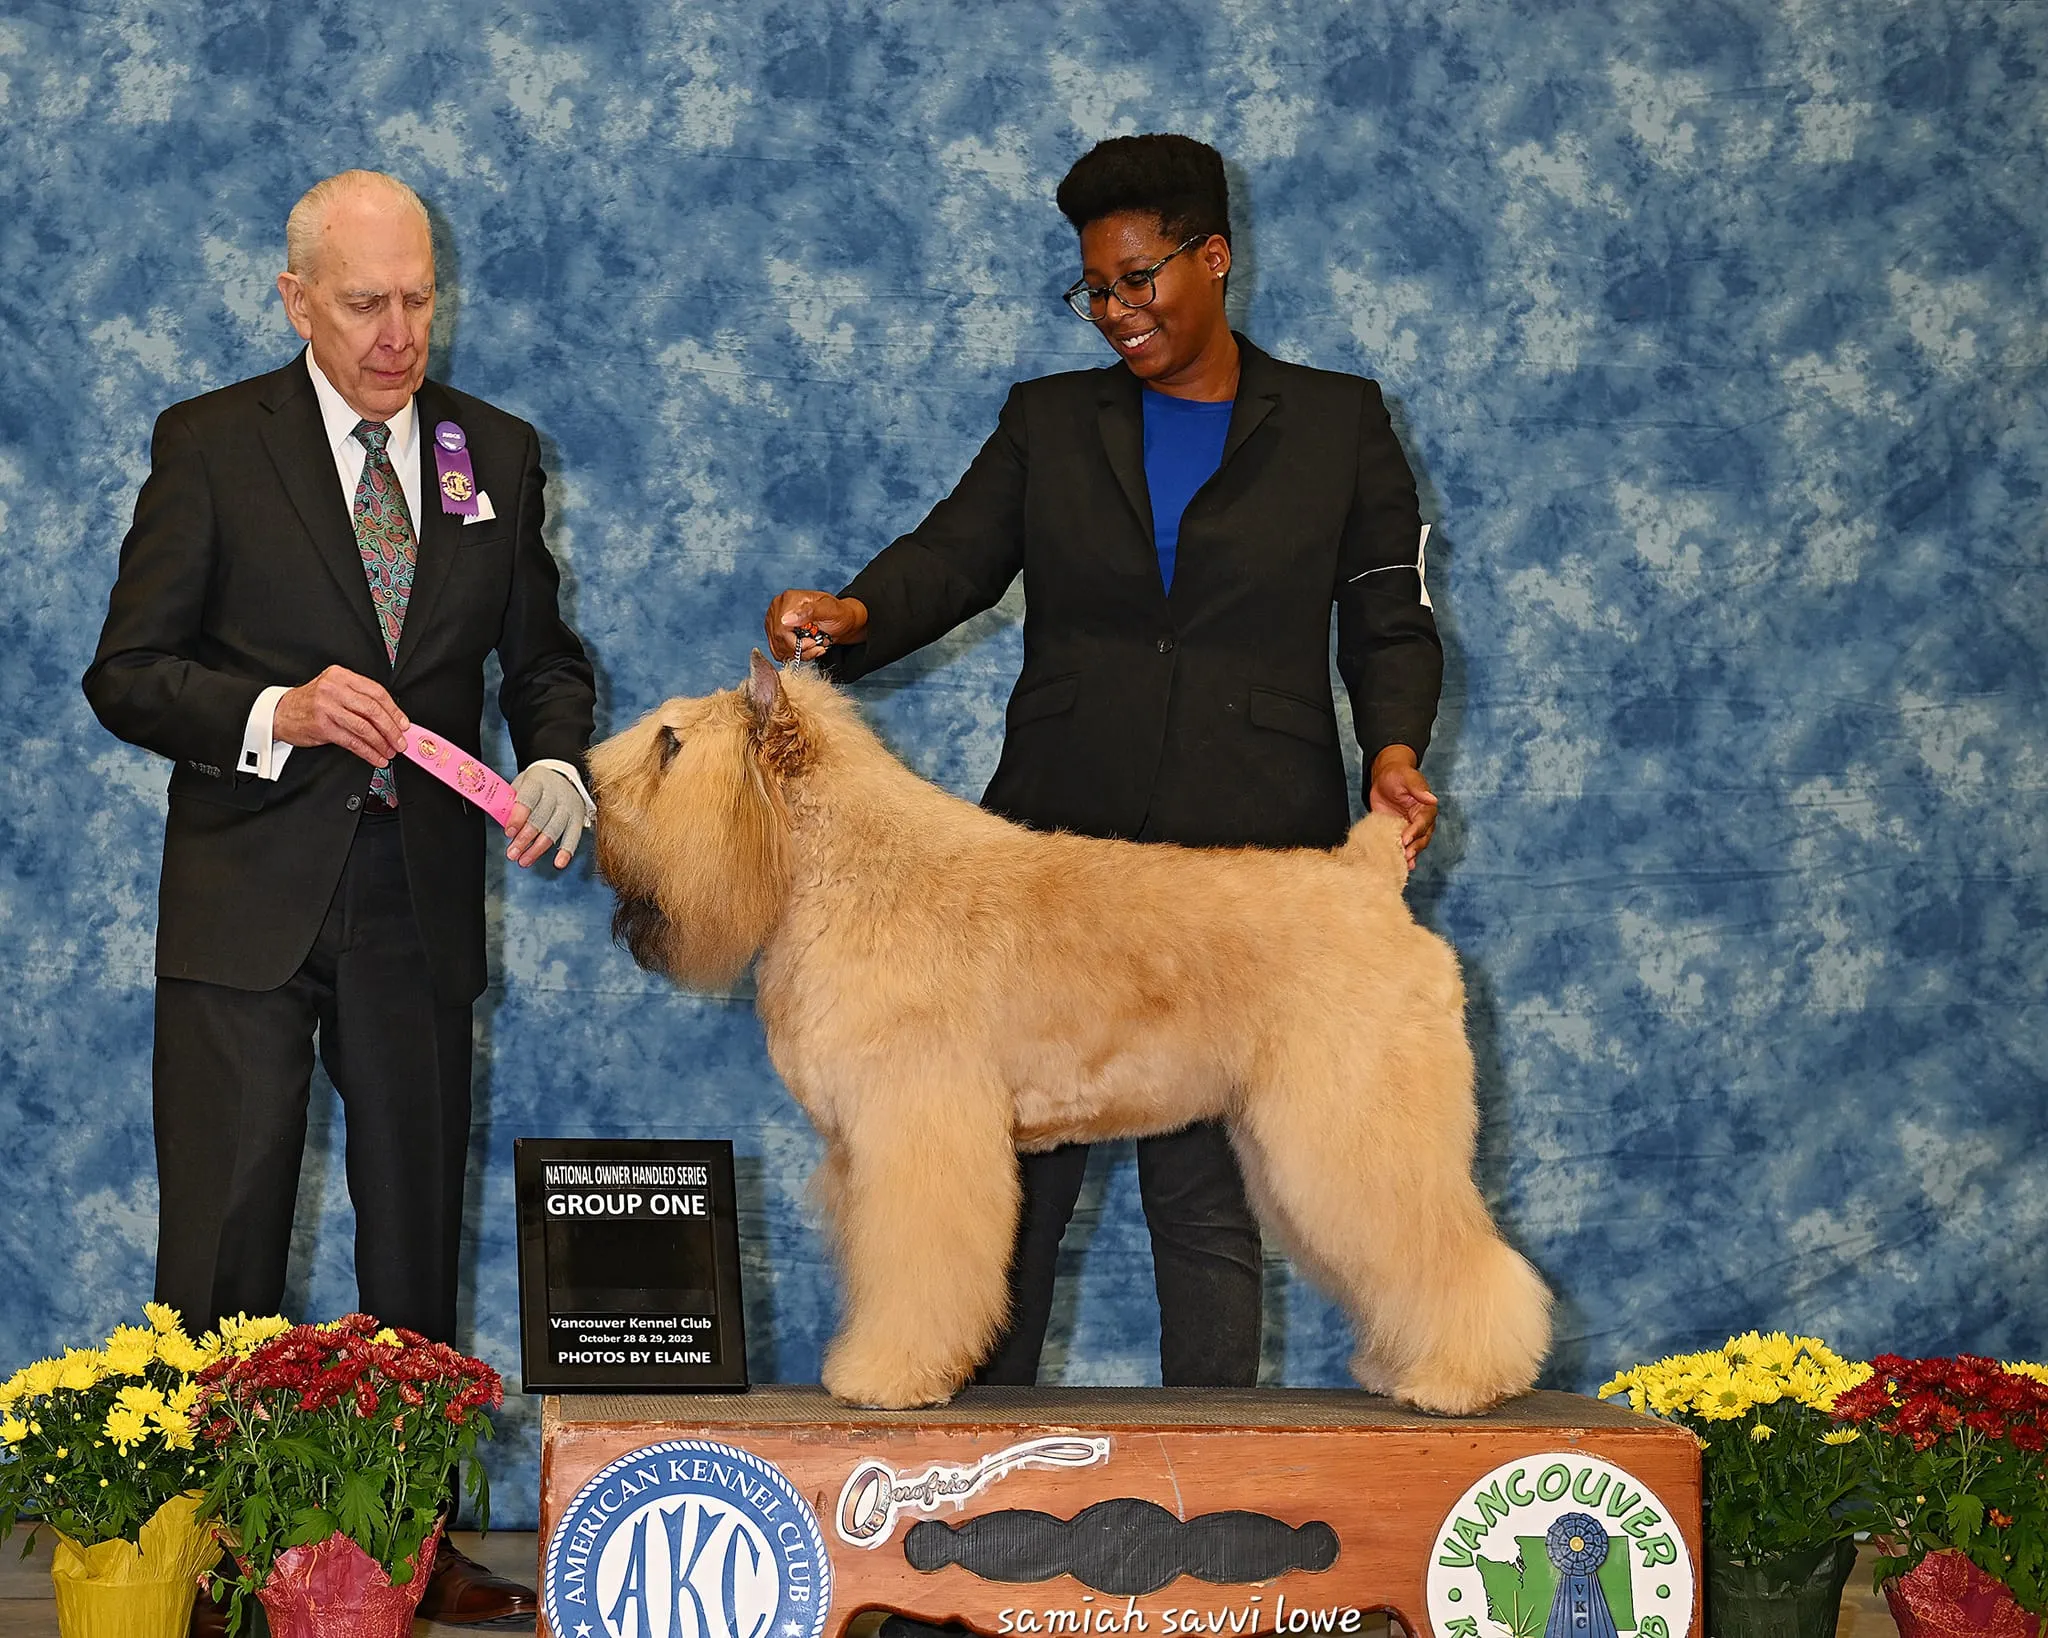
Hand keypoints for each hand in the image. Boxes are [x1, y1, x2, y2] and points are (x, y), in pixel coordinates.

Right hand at [273, 666, 407, 765]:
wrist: (280, 712)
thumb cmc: (311, 703)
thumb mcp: (334, 690)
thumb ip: (359, 699)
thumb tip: (390, 718)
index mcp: (341, 677)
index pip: (376, 692)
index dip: (394, 710)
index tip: (404, 724)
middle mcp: (334, 689)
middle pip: (373, 710)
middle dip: (391, 729)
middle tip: (401, 741)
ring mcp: (327, 707)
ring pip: (364, 727)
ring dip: (381, 743)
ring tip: (390, 751)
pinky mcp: (323, 726)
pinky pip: (352, 741)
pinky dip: (368, 752)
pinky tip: (376, 757)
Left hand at [506, 765, 586, 869]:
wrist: (561, 777)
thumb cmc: (535, 786)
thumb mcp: (520, 786)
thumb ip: (511, 803)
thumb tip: (503, 824)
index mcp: (537, 781)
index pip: (528, 799)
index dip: (518, 817)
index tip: (509, 833)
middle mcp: (556, 792)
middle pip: (540, 818)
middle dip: (525, 839)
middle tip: (512, 854)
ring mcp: (568, 805)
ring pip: (554, 830)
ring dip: (538, 849)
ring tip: (524, 860)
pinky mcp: (578, 817)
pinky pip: (574, 836)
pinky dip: (567, 851)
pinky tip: (558, 863)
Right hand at [764, 590, 868, 661]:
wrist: (842, 621)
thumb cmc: (838, 613)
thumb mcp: (829, 610)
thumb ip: (809, 612)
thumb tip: (786, 619)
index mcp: (789, 599)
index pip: (780, 627)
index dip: (795, 641)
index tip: (812, 643)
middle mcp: (778, 609)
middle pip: (778, 639)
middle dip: (799, 649)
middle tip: (815, 645)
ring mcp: (775, 621)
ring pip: (778, 648)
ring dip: (799, 654)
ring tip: (814, 647)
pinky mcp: (776, 633)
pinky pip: (778, 652)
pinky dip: (794, 656)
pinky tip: (807, 649)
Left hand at [1369, 746, 1438, 869]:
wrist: (1384, 778)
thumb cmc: (1398, 775)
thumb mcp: (1407, 777)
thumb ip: (1418, 788)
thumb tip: (1432, 798)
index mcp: (1426, 808)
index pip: (1423, 823)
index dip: (1415, 832)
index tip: (1406, 839)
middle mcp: (1421, 820)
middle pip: (1422, 838)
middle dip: (1414, 848)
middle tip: (1405, 856)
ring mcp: (1410, 828)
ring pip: (1415, 845)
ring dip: (1410, 855)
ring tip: (1405, 865)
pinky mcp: (1399, 832)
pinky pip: (1404, 846)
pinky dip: (1402, 855)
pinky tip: (1400, 865)